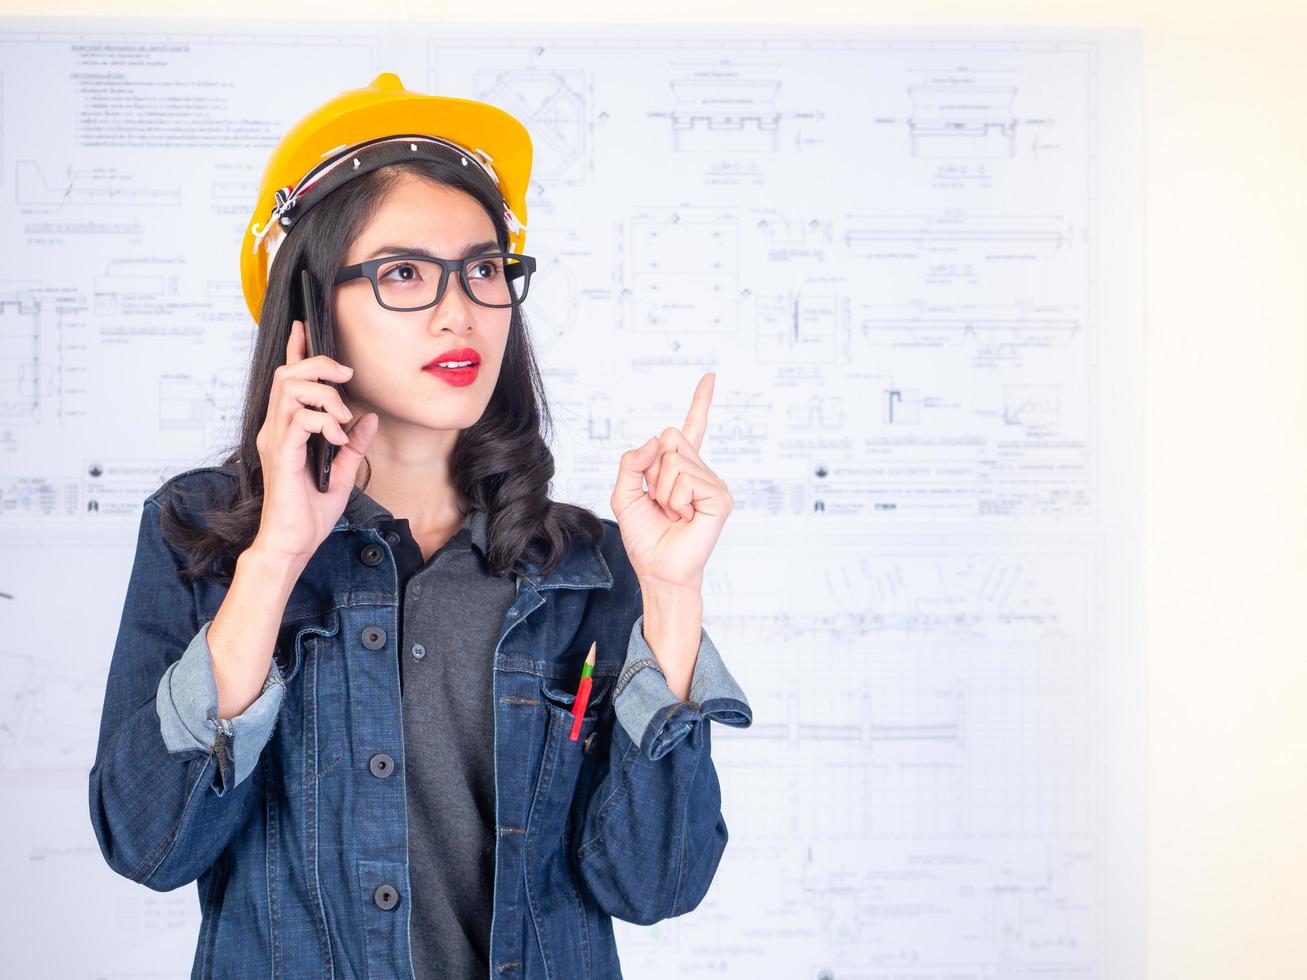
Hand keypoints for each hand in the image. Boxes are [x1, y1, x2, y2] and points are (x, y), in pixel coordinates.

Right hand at [252, 319, 378, 564]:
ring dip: (325, 396)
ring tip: (341, 419)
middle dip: (319, 365)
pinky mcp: (282, 454)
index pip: (287, 380)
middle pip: (287, 373)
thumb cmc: (310, 512)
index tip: (304, 328)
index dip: (296, 351)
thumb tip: (369, 418)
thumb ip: (354, 444)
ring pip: (291, 388)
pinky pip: (300, 419)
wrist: (293, 542)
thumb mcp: (343, 472)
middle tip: (346, 377)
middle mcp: (276, 429)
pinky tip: (336, 439)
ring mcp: (275, 440)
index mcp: (287, 430)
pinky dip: (324, 422)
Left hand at [609, 373, 732, 593]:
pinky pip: (687, 481)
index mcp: (681, 468)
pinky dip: (676, 501)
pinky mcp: (720, 498)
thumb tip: (656, 439)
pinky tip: (684, 517)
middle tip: (661, 501)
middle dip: (652, 470)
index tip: (710, 377)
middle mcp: (700, 471)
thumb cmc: (645, 536)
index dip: (701, 402)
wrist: (657, 569)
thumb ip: (632, 461)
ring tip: (672, 513)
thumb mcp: (624, 494)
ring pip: (674, 461)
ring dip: (662, 491)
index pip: (692, 428)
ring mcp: (712, 483)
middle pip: (670, 438)